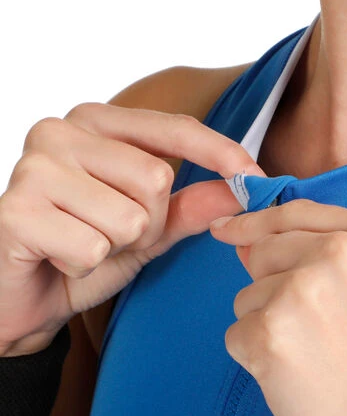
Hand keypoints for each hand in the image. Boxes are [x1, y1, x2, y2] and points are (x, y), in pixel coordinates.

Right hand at [0, 102, 263, 355]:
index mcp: (96, 122)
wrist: (24, 293)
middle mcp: (61, 131)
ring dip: (118, 246)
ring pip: (130, 217)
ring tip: (85, 244)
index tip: (254, 175)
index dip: (219, 152)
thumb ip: (193, 205)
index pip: (174, 128)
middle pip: (156, 179)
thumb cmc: (85, 248)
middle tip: (115, 235)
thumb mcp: (149, 227)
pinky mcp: (16, 209)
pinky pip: (93, 247)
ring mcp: (34, 166)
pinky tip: (58, 257)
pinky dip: (85, 265)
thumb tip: (243, 187)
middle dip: (149, 224)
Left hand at [210, 199, 346, 415]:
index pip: (296, 212)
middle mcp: (341, 252)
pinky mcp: (271, 330)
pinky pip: (237, 329)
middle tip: (313, 325)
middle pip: (263, 248)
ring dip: (267, 321)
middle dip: (270, 282)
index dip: (257, 220)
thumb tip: (242, 238)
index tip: (226, 227)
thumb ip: (311, 251)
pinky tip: (294, 374)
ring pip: (248, 291)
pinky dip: (256, 352)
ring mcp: (304, 289)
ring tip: (312, 353)